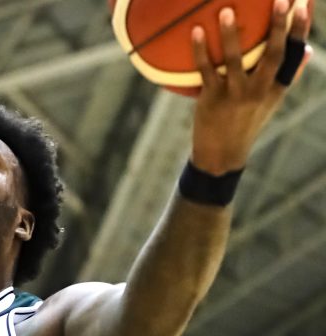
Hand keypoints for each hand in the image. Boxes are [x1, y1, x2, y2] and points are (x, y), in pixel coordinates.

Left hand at [190, 0, 310, 174]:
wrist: (222, 153)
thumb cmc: (246, 122)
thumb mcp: (271, 102)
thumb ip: (288, 75)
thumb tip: (306, 50)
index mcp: (276, 87)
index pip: (293, 54)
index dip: (300, 28)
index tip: (305, 3)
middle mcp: (259, 90)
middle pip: (272, 54)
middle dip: (278, 26)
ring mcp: (235, 95)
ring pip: (235, 60)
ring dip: (231, 34)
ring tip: (227, 9)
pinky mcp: (212, 99)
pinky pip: (206, 70)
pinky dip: (200, 50)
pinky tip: (196, 31)